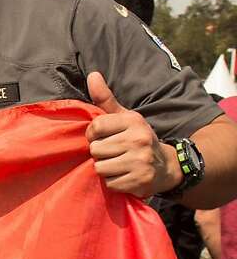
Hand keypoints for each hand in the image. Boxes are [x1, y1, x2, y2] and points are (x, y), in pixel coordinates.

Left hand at [86, 72, 178, 197]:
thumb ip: (105, 99)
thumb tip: (92, 74)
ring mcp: (140, 161)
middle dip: (100, 154)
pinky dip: (114, 182)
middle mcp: (138, 139)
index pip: (96, 127)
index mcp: (133, 121)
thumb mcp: (125, 117)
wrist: (166, 166)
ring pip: (100, 168)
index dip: (92, 135)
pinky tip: (125, 176)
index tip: (100, 138)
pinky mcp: (140, 181)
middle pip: (95, 150)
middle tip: (113, 153)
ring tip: (118, 164)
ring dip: (105, 169)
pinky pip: (110, 183)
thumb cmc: (137, 138)